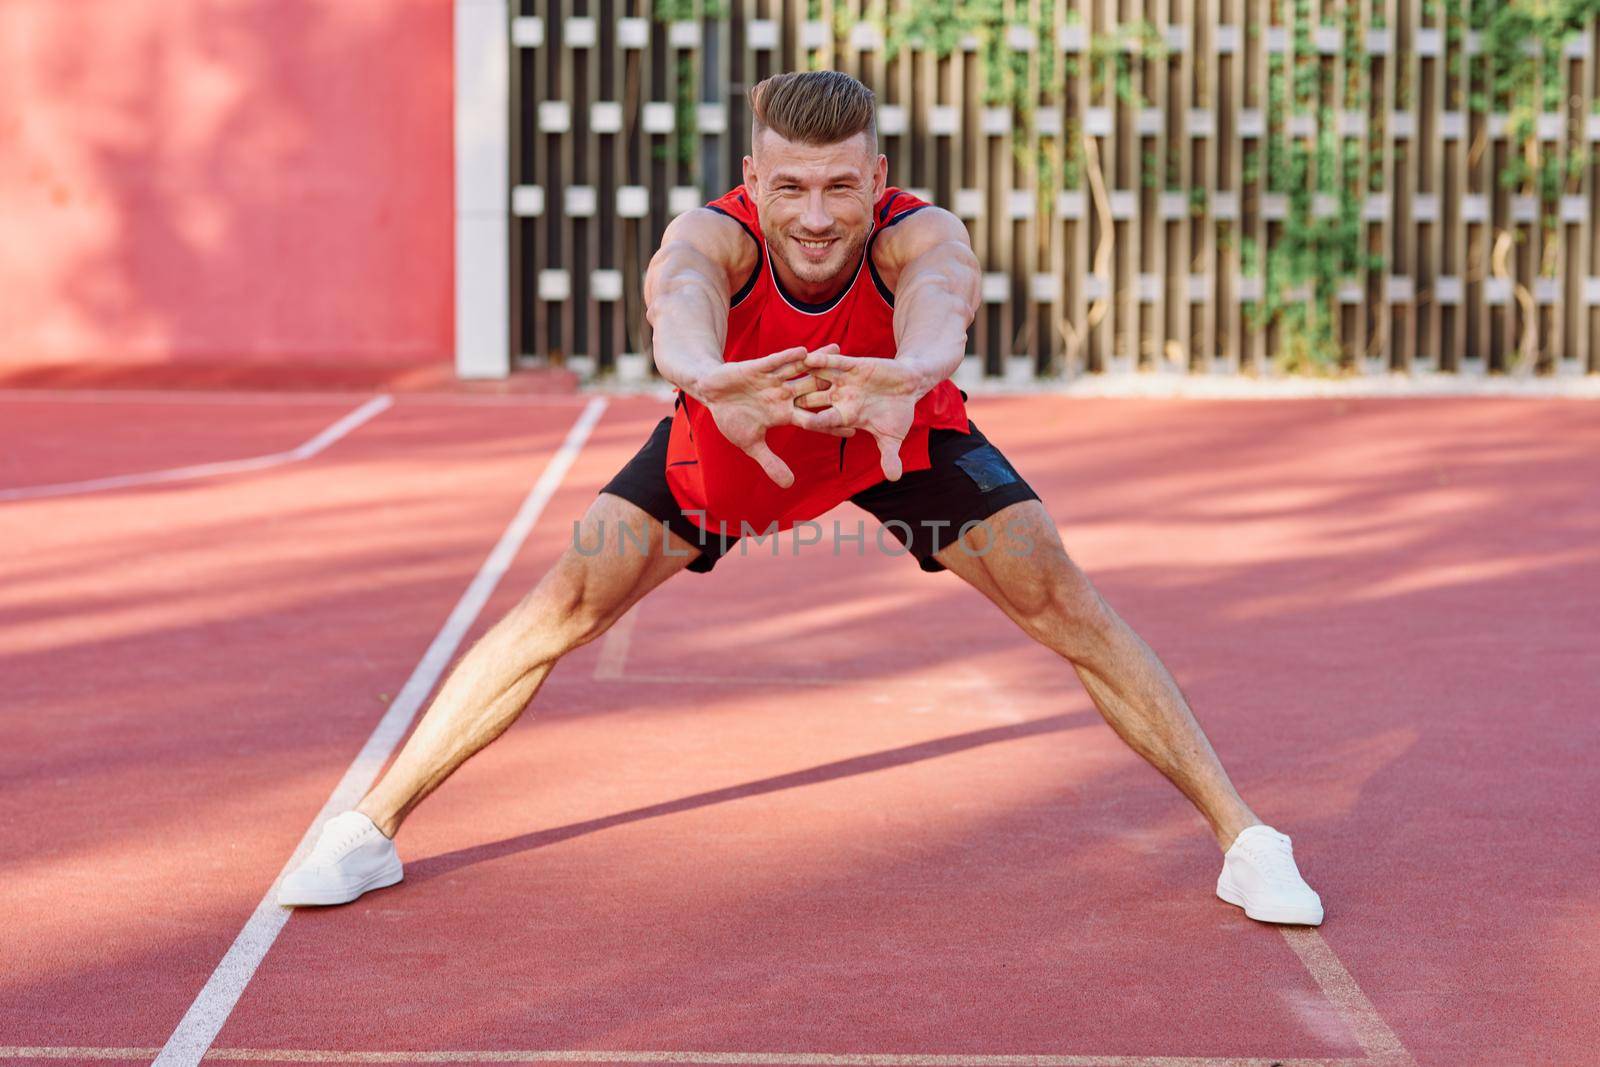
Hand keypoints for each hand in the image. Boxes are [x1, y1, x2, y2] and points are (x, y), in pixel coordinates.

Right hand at [698, 346, 853, 487]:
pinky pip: (775, 362)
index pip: (813, 418)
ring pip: (799, 370)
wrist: (712, 394)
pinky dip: (787, 357)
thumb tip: (789, 485)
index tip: (855, 427)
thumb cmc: (732, 418)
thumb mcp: (751, 444)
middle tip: (858, 382)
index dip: (831, 423)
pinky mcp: (757, 368)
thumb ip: (771, 462)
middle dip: (834, 386)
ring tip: (839, 351)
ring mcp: (772, 380)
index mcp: (784, 413)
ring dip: (817, 361)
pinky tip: (803, 351)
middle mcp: (783, 395)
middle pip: (813, 389)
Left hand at [792, 349, 922, 480]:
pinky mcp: (852, 365)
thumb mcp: (893, 436)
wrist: (909, 386)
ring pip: (819, 379)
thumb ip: (889, 455)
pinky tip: (808, 357)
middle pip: (814, 399)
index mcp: (845, 416)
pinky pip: (834, 362)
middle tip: (779, 399)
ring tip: (786, 374)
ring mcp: (844, 381)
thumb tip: (894, 478)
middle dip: (799, 399)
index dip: (814, 422)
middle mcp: (839, 398)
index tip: (802, 424)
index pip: (824, 421)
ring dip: (804, 377)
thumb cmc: (899, 412)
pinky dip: (823, 359)